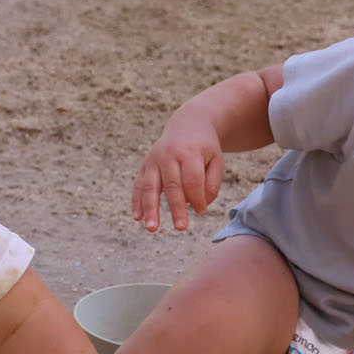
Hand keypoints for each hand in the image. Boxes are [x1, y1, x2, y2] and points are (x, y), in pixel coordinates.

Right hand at [131, 113, 223, 231]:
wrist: (188, 125)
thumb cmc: (204, 148)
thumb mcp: (216, 160)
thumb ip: (212, 183)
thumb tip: (200, 205)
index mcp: (190, 152)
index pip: (192, 180)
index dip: (197, 198)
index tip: (201, 211)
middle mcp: (169, 155)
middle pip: (172, 185)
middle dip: (176, 208)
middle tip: (181, 227)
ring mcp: (154, 160)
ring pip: (151, 186)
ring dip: (150, 209)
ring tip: (152, 228)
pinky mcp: (145, 165)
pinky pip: (138, 185)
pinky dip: (136, 202)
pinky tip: (137, 218)